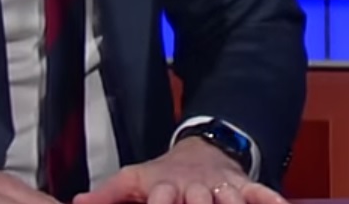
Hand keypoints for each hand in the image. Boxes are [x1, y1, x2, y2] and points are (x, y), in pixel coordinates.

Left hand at [74, 139, 287, 203]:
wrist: (202, 150)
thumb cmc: (164, 174)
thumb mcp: (133, 178)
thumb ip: (108, 194)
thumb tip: (77, 203)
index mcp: (166, 185)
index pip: (162, 195)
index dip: (162, 200)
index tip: (160, 201)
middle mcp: (196, 186)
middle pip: (199, 199)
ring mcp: (222, 187)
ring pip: (229, 199)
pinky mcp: (244, 187)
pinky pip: (261, 194)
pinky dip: (271, 201)